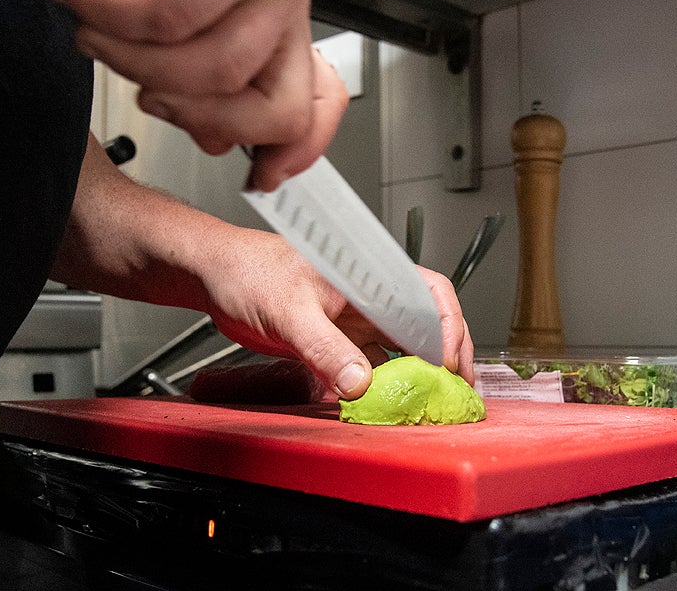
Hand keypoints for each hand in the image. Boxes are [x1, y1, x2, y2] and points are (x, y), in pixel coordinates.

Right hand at [38, 0, 344, 189]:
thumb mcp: (160, 11)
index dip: (294, 150)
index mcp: (272, 18)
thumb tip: (194, 125)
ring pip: (210, 66)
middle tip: (139, 88)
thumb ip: (182, 68)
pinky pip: (173, 12)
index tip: (263, 178)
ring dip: (129, 55)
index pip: (312, 102)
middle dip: (192, 116)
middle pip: (267, 107)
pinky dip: (110, 6)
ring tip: (91, 18)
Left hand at [200, 231, 474, 398]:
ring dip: (419, 375)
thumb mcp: (289, 311)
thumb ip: (324, 347)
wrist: (216, 277)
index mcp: (368, 273)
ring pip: (403, 347)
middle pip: (426, 323)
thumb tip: (359, 381)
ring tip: (435, 403)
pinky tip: (391, 404)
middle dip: (447, 356)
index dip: (447, 328)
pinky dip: (384, 385)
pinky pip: (372, 365)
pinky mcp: (338, 340)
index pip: (428, 294)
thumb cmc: (249, 271)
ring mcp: (355, 319)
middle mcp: (369, 295)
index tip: (447, 363)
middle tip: (460, 391)